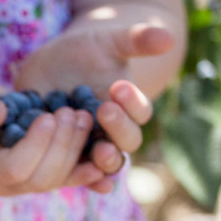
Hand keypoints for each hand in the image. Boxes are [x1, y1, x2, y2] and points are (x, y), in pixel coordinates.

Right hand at [0, 81, 104, 194]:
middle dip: (61, 145)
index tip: (47, 116)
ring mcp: (29, 184)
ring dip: (76, 148)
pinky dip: (88, 165)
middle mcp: (8, 185)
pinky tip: (106, 149)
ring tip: (84, 115)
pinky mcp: (47, 174)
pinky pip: (71, 176)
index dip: (35, 145)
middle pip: (42, 177)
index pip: (14, 168)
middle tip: (73, 113)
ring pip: (60, 177)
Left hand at [14, 22, 172, 183]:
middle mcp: (113, 130)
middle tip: (104, 110)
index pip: (140, 111)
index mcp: (128, 105)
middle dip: (118, 128)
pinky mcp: (66, 154)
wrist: (51, 66)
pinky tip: (86, 182)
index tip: (119, 86)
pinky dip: (85, 180)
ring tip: (98, 150)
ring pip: (106, 162)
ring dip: (105, 160)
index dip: (133, 102)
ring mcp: (90, 144)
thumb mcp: (108, 41)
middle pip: (127, 140)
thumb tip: (169, 37)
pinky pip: (79, 174)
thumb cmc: (86, 51)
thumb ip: (137, 39)